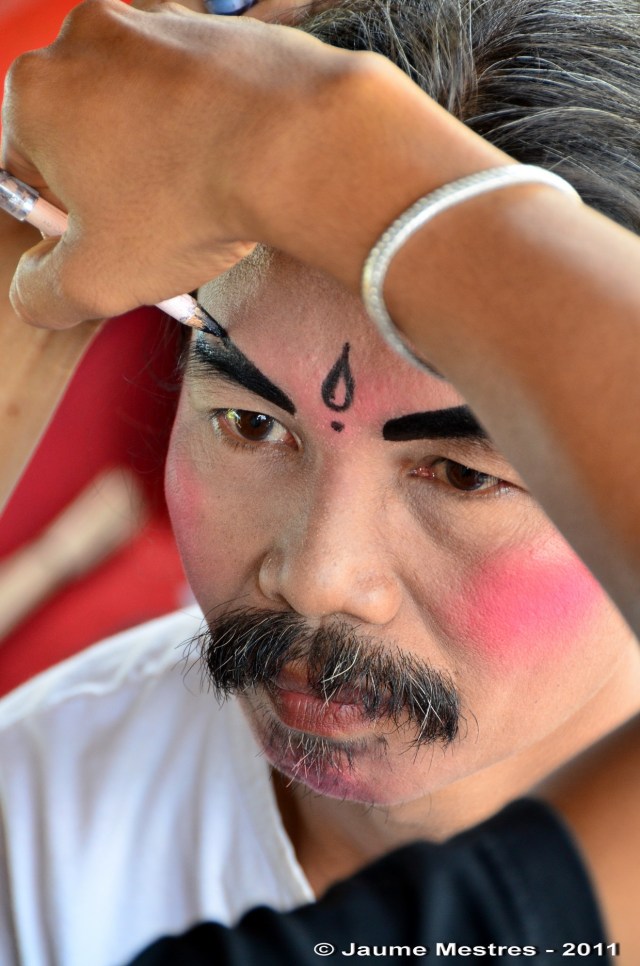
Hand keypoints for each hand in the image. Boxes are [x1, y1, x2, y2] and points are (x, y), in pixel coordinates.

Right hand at [1, 0, 368, 327]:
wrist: (294, 146)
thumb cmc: (185, 205)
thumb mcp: (94, 281)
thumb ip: (42, 294)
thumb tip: (37, 290)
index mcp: (35, 93)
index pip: (23, 172)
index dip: (62, 222)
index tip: (102, 246)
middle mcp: (86, 42)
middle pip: (83, 137)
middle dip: (111, 189)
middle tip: (155, 232)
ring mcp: (154, 26)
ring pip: (140, 112)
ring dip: (159, 160)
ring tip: (199, 202)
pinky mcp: (213, 31)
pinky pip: (194, 93)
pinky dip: (205, 130)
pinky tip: (231, 167)